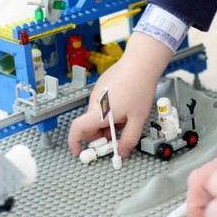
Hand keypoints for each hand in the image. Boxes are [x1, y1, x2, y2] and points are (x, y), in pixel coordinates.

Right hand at [67, 32, 172, 157]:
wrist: (141, 63)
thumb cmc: (140, 88)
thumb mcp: (138, 119)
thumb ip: (129, 139)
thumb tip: (122, 153)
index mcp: (100, 112)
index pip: (77, 129)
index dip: (75, 143)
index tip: (79, 151)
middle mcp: (94, 103)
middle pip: (88, 126)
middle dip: (99, 137)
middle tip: (115, 139)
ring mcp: (96, 94)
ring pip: (96, 117)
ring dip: (106, 125)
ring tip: (125, 119)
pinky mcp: (101, 88)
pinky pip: (100, 106)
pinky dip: (108, 113)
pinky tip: (124, 107)